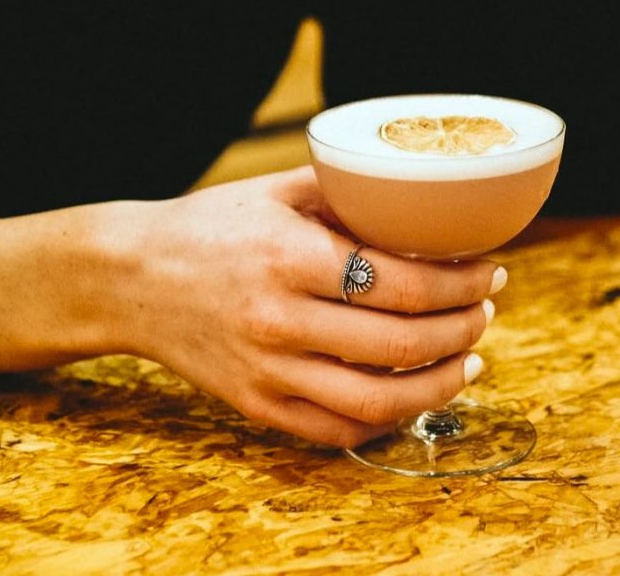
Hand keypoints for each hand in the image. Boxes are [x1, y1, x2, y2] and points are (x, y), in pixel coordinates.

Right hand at [0, 167, 503, 447]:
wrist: (129, 276)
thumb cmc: (208, 226)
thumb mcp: (275, 189)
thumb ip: (348, 192)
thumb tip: (425, 202)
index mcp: (291, 257)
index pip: (403, 283)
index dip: (462, 283)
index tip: (490, 272)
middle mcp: (281, 319)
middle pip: (402, 343)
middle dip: (463, 330)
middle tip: (485, 313)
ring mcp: (268, 370)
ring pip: (377, 400)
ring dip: (439, 384)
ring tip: (469, 362)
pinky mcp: (256, 404)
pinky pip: (336, 430)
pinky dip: (387, 421)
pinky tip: (414, 397)